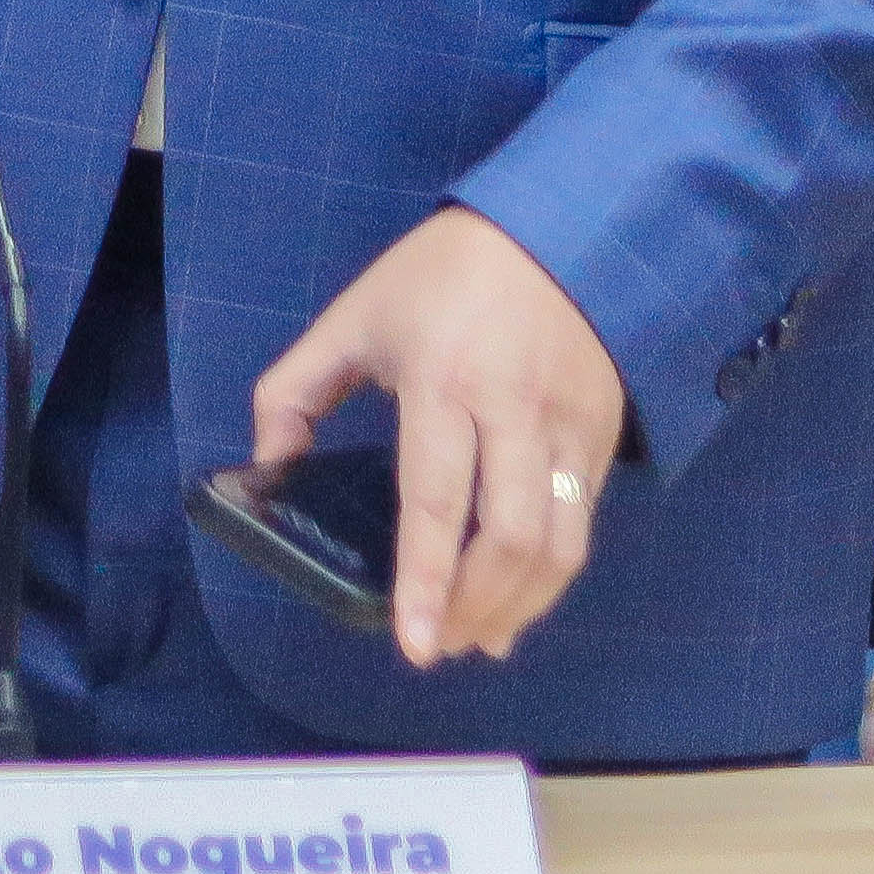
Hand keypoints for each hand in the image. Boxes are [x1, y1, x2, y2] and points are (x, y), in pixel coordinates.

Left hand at [249, 206, 628, 666]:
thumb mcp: (353, 316)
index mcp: (444, 378)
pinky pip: (583, 521)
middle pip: (510, 537)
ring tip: (481, 640)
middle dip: (477, 608)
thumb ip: (294, 391)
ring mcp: (571, 425)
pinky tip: (521, 599)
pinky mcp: (605, 433)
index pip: (437, 499)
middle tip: (443, 648)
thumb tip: (268, 468)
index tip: (414, 645)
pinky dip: (552, 573)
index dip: (426, 580)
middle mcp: (516, 409)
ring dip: (522, 606)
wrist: (557, 225)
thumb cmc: (441, 275)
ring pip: (560, 543)